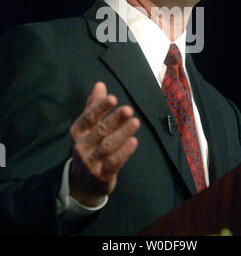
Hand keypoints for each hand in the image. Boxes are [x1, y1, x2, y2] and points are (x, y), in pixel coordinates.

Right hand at [69, 82, 139, 206]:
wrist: (83, 184)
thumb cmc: (89, 147)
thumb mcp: (88, 128)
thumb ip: (94, 106)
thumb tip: (100, 84)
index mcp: (77, 133)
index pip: (88, 117)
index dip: (100, 107)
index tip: (113, 98)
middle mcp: (81, 147)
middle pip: (99, 131)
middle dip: (114, 120)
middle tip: (128, 110)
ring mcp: (90, 162)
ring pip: (108, 146)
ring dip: (122, 133)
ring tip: (135, 122)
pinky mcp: (101, 175)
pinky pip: (114, 162)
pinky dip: (124, 151)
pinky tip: (134, 141)